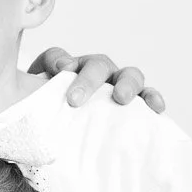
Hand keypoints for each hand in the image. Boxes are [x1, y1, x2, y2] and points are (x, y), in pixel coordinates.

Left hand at [29, 48, 164, 111]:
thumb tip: (60, 68)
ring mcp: (117, 87)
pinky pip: (148, 97)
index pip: (59, 57)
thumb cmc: (51, 114)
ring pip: (129, 75)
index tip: (58, 70)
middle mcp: (95, 74)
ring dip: (126, 84)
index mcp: (66, 70)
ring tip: (121, 99)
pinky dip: (153, 99)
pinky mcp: (135, 104)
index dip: (59, 61)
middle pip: (98, 65)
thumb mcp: (34, 98)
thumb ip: (38, 80)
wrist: (59, 134)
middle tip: (75, 100)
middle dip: (89, 80)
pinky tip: (156, 108)